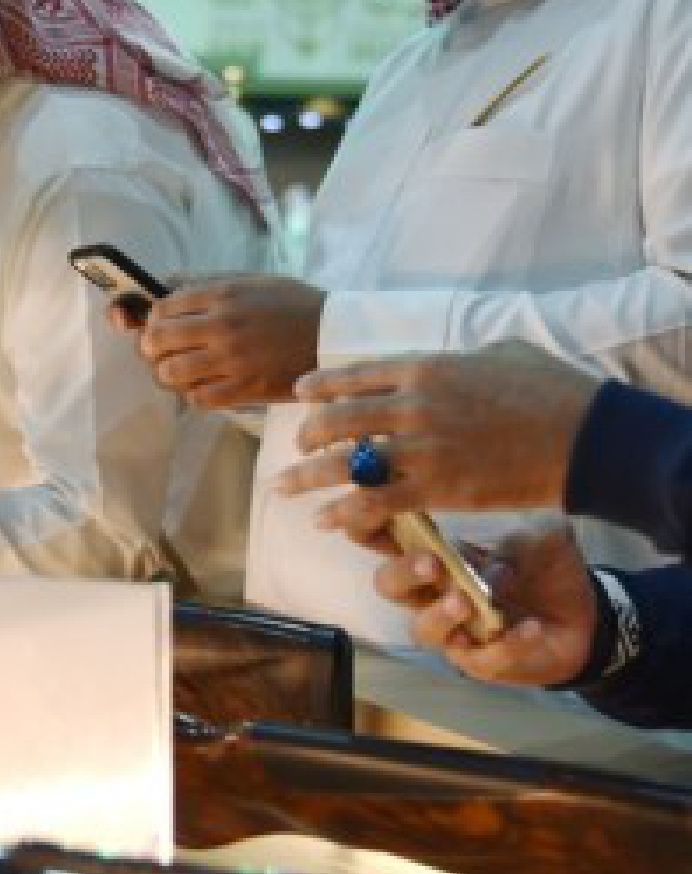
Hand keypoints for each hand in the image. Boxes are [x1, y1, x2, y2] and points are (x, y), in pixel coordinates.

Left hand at [135, 275, 325, 408]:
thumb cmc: (293, 304)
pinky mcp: (246, 388)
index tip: (160, 326)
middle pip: (157, 340)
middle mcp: (222, 325)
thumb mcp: (251, 280)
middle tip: (162, 351)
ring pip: (170, 372)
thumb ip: (207, 282)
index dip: (153, 319)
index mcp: (223, 294)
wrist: (335, 335)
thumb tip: (165, 282)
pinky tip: (203, 386)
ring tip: (180, 371)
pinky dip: (193, 394)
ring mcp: (232, 359)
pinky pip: (198, 398)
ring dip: (168, 373)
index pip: (161, 308)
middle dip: (151, 347)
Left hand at [275, 343, 599, 529]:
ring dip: (307, 477)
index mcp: (425, 367)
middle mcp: (412, 405)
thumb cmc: (554, 391)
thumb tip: (451, 359)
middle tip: (297, 448)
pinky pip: (373, 503)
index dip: (321, 386)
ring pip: (345, 464)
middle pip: (338, 420)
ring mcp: (421, 449)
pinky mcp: (437, 490)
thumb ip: (463, 357)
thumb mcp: (503, 353)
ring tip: (284, 487)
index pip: (354, 375)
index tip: (301, 393)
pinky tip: (324, 521)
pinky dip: (343, 513)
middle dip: (309, 436)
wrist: (589, 437)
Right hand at [367, 521, 596, 687]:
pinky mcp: (480, 663)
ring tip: (466, 603)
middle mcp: (433, 594)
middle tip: (431, 564)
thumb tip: (487, 563)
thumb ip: (507, 539)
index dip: (369, 529)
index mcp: (438, 556)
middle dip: (403, 573)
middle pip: (389, 585)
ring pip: (423, 630)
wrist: (584, 619)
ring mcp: (453, 632)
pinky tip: (531, 628)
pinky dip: (508, 643)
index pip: (389, 540)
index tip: (372, 514)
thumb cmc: (543, 571)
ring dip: (440, 615)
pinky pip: (483, 658)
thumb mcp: (531, 539)